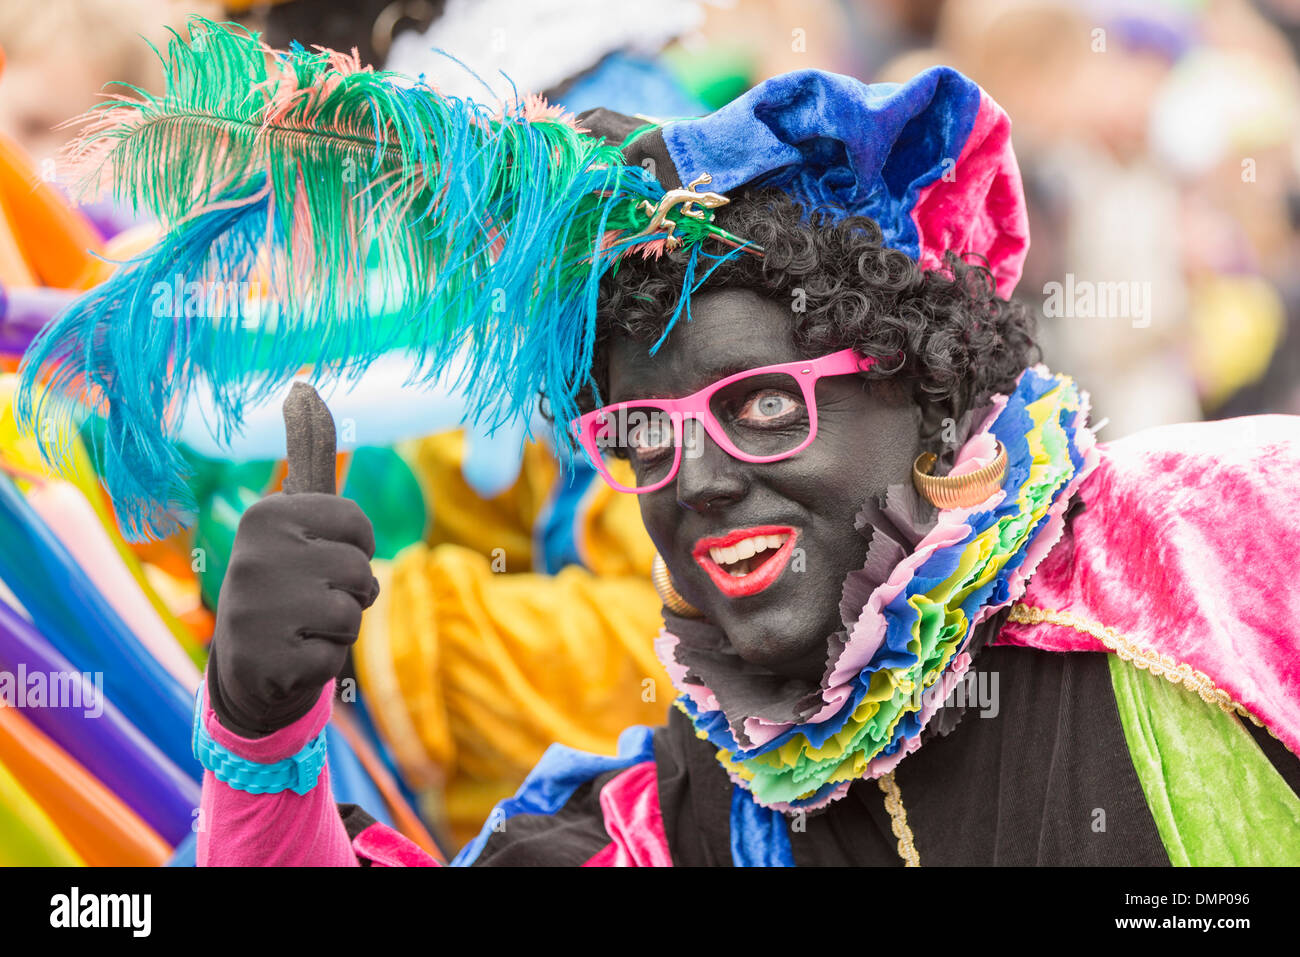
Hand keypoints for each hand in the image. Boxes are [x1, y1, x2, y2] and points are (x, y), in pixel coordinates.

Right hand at [207, 384, 378, 736]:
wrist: (246, 663)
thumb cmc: (286, 582)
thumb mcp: (294, 518)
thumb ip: (307, 455)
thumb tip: (304, 384)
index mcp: (268, 514)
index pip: (358, 525)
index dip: (355, 548)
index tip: (323, 555)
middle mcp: (256, 553)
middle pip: (361, 570)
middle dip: (352, 592)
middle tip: (311, 599)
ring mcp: (258, 608)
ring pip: (354, 615)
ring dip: (339, 627)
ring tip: (302, 626)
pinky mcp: (268, 657)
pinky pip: (335, 656)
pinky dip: (322, 662)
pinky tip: (291, 656)